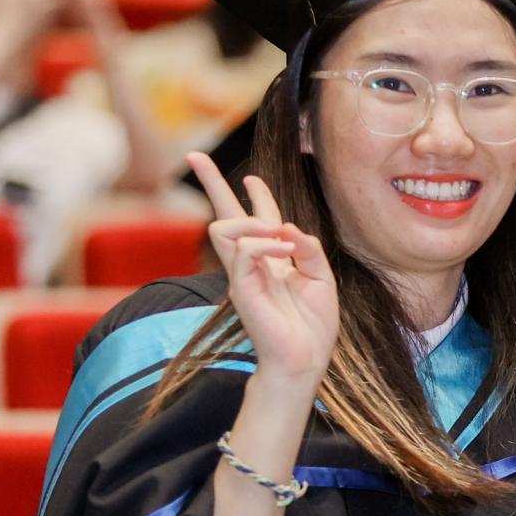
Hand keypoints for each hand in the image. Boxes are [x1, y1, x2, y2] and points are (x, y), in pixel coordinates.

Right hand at [186, 154, 338, 383]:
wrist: (304, 360)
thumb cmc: (313, 325)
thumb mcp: (320, 277)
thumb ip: (307, 248)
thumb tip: (286, 226)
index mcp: (273, 259)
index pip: (257, 219)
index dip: (256, 195)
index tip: (252, 177)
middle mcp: (253, 263)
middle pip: (224, 213)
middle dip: (211, 182)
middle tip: (195, 154)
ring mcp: (242, 274)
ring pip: (224, 227)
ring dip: (252, 221)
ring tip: (279, 236)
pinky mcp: (240, 287)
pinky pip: (242, 249)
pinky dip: (265, 244)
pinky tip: (283, 253)